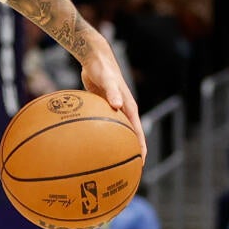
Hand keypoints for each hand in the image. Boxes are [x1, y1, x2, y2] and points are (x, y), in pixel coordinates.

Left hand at [78, 43, 146, 158]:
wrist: (94, 58)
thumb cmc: (103, 68)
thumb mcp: (108, 80)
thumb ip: (112, 92)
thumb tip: (117, 106)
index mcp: (129, 108)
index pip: (138, 133)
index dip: (140, 149)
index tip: (140, 165)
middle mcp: (123, 111)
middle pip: (129, 137)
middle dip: (129, 153)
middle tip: (125, 170)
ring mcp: (113, 110)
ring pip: (116, 133)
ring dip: (114, 146)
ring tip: (106, 162)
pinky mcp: (102, 108)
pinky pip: (102, 126)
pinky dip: (99, 135)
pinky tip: (87, 144)